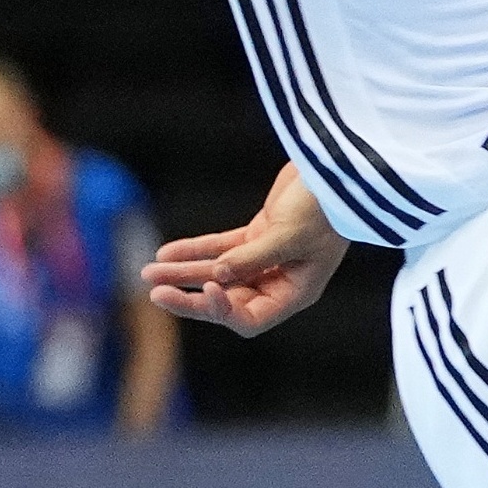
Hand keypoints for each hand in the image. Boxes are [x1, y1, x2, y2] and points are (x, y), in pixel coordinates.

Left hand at [143, 164, 346, 335]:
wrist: (338, 170)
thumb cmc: (325, 206)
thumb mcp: (290, 234)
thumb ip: (251, 257)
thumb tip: (215, 277)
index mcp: (295, 292)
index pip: (251, 318)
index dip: (222, 310)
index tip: (204, 290)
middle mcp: (280, 281)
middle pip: (227, 300)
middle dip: (190, 296)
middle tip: (154, 291)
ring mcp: (268, 258)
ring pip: (218, 273)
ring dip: (183, 273)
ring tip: (148, 271)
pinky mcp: (260, 235)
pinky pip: (220, 249)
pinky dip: (194, 250)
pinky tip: (166, 253)